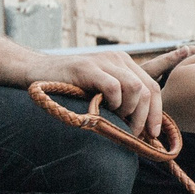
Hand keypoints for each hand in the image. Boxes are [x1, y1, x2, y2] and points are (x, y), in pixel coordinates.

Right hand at [41, 48, 164, 137]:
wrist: (36, 72)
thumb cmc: (68, 88)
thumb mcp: (99, 92)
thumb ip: (119, 102)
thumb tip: (139, 129)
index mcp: (123, 64)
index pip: (153, 82)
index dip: (158, 110)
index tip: (155, 133)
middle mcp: (117, 59)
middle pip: (148, 89)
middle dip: (146, 116)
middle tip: (134, 134)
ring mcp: (103, 62)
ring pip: (135, 88)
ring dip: (130, 111)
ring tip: (118, 120)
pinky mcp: (87, 68)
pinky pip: (114, 87)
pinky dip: (114, 102)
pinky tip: (104, 108)